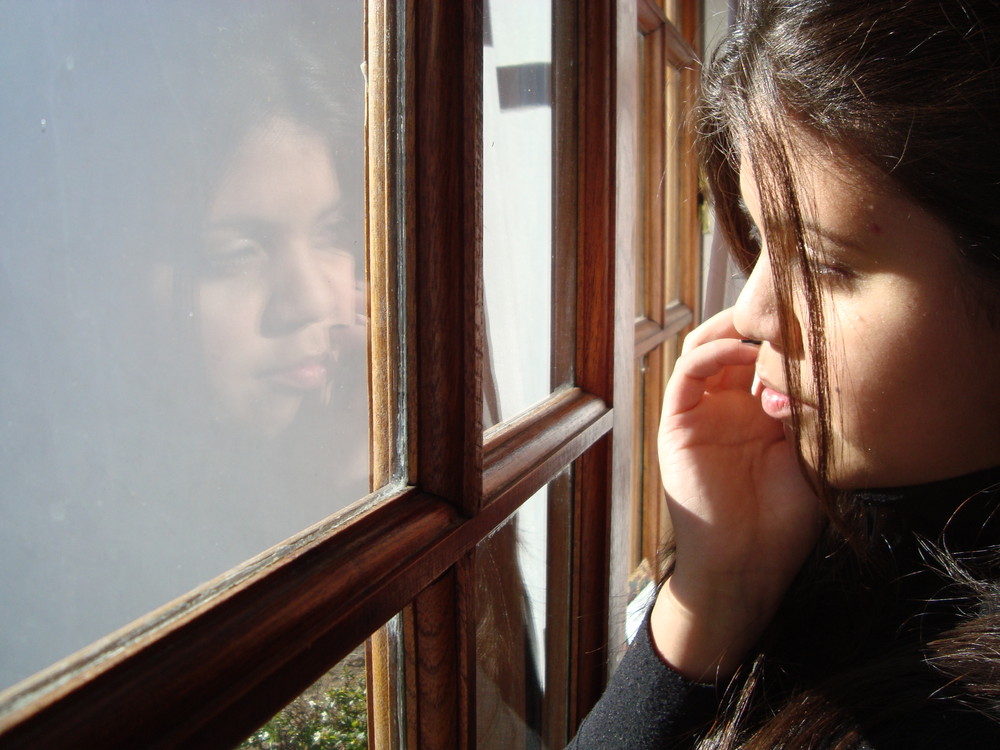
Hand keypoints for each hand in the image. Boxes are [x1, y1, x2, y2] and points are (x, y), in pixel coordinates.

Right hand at [650, 307, 822, 681]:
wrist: (745, 563)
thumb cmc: (782, 521)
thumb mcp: (809, 454)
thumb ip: (806, 409)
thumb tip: (815, 363)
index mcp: (761, 414)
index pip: (768, 357)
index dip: (785, 335)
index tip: (815, 319)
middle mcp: (729, 407)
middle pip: (734, 344)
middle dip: (757, 321)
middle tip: (784, 307)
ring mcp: (701, 413)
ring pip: (704, 349)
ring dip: (730, 330)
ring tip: (761, 324)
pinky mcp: (677, 423)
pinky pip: (687, 374)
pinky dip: (710, 354)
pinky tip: (741, 351)